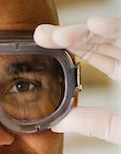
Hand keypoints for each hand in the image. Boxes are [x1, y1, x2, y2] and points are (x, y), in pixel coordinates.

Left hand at [34, 16, 120, 144]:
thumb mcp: (117, 128)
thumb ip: (90, 123)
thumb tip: (57, 125)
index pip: (100, 56)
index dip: (75, 50)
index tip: (48, 47)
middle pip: (102, 41)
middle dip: (71, 37)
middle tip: (40, 36)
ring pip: (112, 35)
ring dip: (84, 33)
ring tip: (57, 35)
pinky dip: (114, 29)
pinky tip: (93, 25)